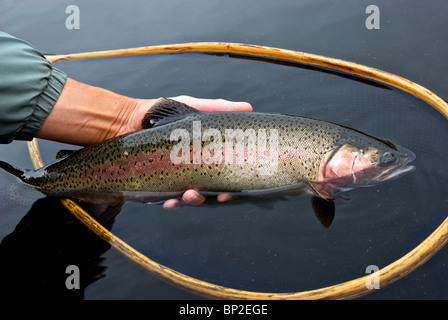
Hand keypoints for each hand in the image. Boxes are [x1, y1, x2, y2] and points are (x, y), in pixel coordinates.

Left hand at [36, 78, 251, 209]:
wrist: (127, 119)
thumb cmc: (161, 113)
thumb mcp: (192, 108)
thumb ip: (218, 108)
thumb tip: (248, 107)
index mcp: (202, 155)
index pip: (223, 175)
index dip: (231, 185)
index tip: (234, 189)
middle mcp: (190, 170)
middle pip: (210, 190)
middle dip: (217, 196)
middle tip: (220, 197)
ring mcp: (173, 180)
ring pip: (190, 198)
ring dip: (195, 200)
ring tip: (191, 195)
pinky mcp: (155, 186)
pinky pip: (166, 200)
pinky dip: (171, 204)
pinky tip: (171, 202)